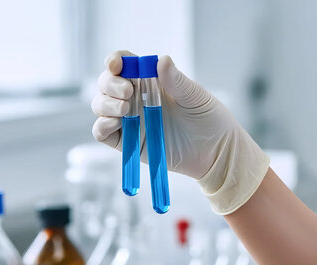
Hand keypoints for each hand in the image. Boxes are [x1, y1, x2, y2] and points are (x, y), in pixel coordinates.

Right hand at [90, 51, 269, 213]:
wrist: (216, 152)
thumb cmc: (209, 119)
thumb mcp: (196, 97)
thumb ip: (177, 81)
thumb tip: (161, 60)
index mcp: (151, 81)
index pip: (124, 64)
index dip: (115, 61)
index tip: (116, 64)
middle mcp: (136, 98)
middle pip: (107, 84)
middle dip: (110, 84)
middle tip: (128, 92)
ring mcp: (130, 120)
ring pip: (101, 106)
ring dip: (105, 104)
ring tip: (125, 109)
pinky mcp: (129, 142)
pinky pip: (103, 133)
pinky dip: (101, 126)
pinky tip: (115, 123)